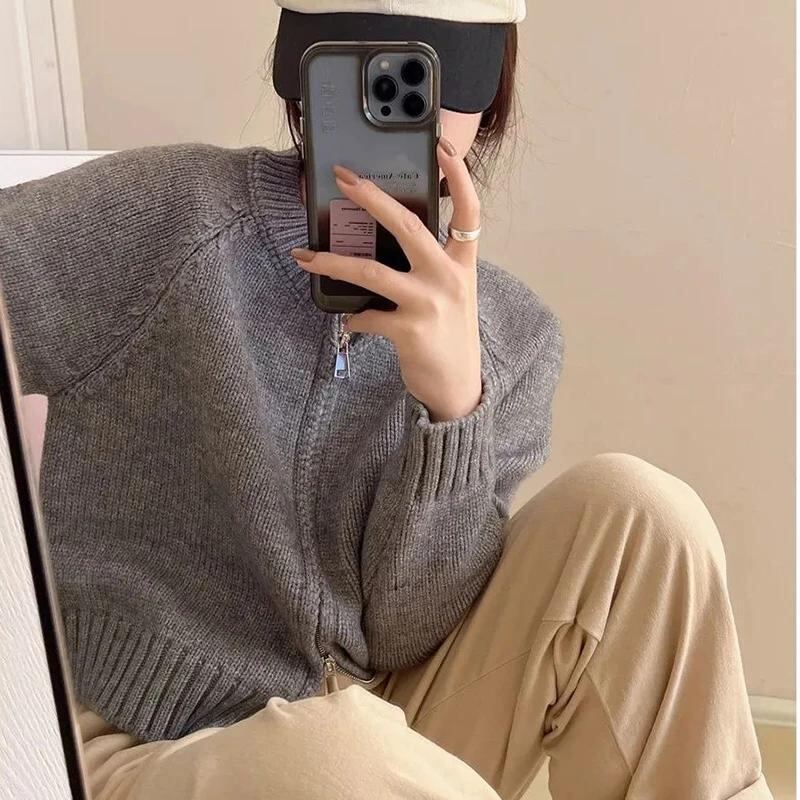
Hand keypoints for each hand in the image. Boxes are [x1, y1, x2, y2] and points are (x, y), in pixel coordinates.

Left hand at [291, 138, 481, 421]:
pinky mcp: (409, 330)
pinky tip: (352, 319)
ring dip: (332, 261)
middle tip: (344, 178)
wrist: (459, 387)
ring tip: (304, 256)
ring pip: (371, 270)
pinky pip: (366, 314)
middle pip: (408, 225)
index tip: (442, 147)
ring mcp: (429, 303)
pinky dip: (354, 316)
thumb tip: (387, 245)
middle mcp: (448, 277)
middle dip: (372, 198)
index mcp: (462, 264)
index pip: (469, 212)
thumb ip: (432, 266)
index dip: (458, 177)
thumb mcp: (453, 294)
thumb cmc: (451, 337)